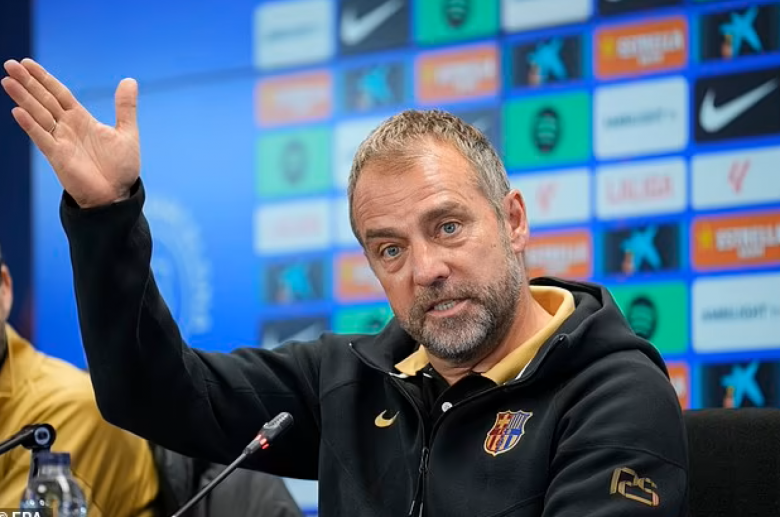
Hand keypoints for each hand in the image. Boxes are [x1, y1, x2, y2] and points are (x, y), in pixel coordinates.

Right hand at [1, 58, 139, 207]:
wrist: (117, 195)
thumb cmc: (120, 167)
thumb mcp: (127, 132)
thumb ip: (125, 107)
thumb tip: (129, 80)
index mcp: (82, 120)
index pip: (59, 94)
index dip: (44, 78)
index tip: (27, 63)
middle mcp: (68, 128)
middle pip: (44, 100)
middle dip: (28, 82)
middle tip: (10, 64)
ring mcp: (61, 141)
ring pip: (39, 115)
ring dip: (23, 98)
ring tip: (7, 81)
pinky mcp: (58, 157)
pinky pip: (42, 138)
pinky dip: (30, 125)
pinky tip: (18, 111)